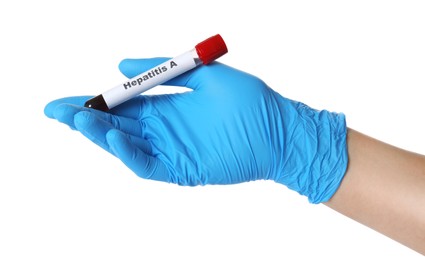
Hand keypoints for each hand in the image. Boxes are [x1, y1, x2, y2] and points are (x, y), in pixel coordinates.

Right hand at [44, 58, 347, 202]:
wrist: (280, 129)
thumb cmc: (249, 100)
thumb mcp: (204, 73)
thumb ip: (163, 70)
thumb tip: (120, 64)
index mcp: (166, 107)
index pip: (121, 105)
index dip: (93, 102)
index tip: (68, 98)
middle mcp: (164, 129)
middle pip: (115, 126)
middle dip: (84, 119)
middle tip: (55, 111)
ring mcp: (171, 150)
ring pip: (125, 145)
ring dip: (99, 135)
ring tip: (76, 120)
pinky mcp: (182, 170)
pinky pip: (148, 165)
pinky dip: (129, 154)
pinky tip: (115, 137)